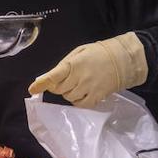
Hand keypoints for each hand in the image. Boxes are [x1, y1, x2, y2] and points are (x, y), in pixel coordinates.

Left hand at [28, 32, 147, 108]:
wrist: (124, 59)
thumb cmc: (98, 53)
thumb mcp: (79, 52)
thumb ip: (62, 65)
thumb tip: (44, 78)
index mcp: (74, 64)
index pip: (54, 76)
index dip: (42, 83)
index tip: (32, 89)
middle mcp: (80, 78)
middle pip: (58, 89)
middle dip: (58, 86)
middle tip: (66, 79)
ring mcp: (89, 88)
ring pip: (68, 97)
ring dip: (68, 93)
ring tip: (78, 84)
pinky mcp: (97, 97)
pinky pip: (81, 104)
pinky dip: (78, 101)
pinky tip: (82, 93)